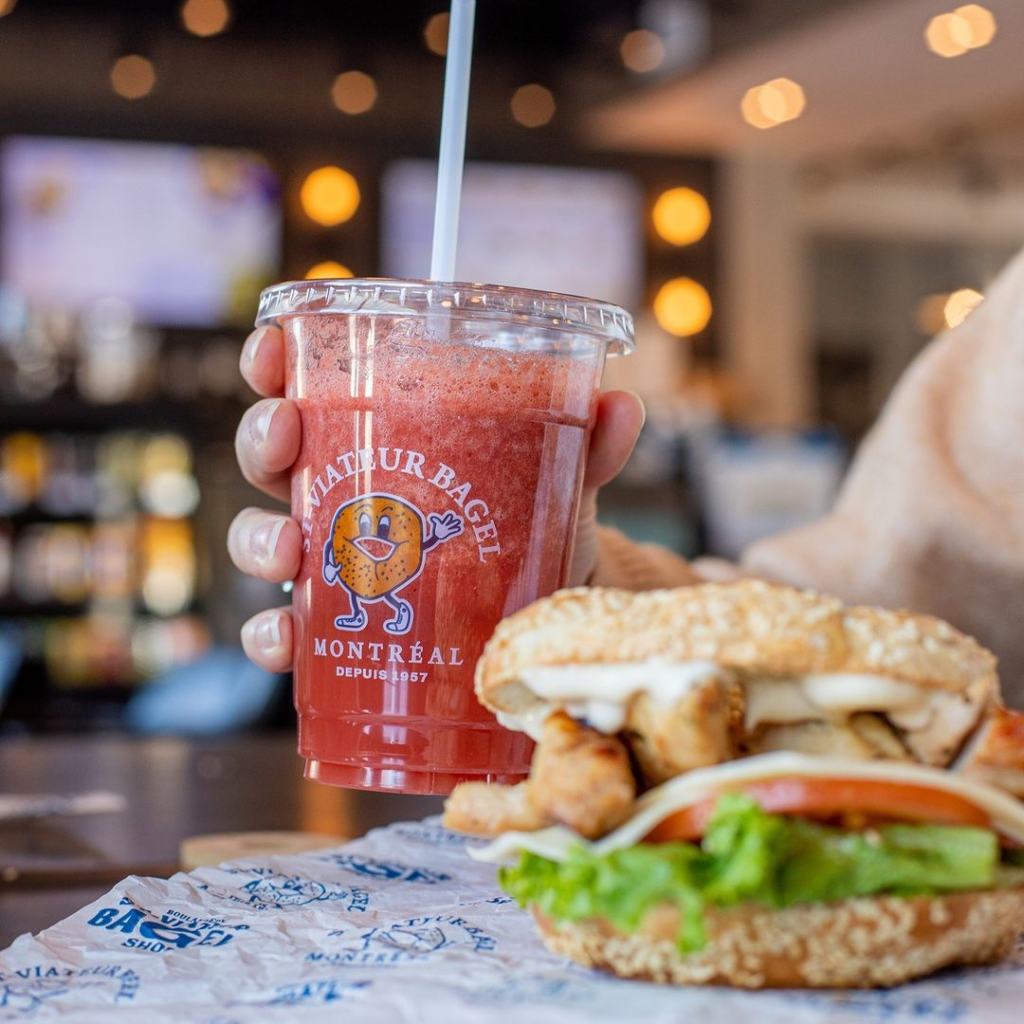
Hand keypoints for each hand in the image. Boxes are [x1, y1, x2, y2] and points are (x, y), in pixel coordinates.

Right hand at [228, 325, 644, 671]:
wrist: (535, 621)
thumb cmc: (528, 532)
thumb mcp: (556, 485)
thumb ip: (585, 447)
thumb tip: (622, 406)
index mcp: (381, 443)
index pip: (311, 390)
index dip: (276, 363)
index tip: (272, 347)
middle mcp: (342, 497)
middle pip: (273, 456)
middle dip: (264, 437)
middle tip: (286, 433)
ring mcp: (331, 564)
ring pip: (261, 539)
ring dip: (258, 536)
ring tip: (289, 544)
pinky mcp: (335, 631)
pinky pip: (282, 631)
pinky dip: (271, 636)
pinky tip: (285, 639)